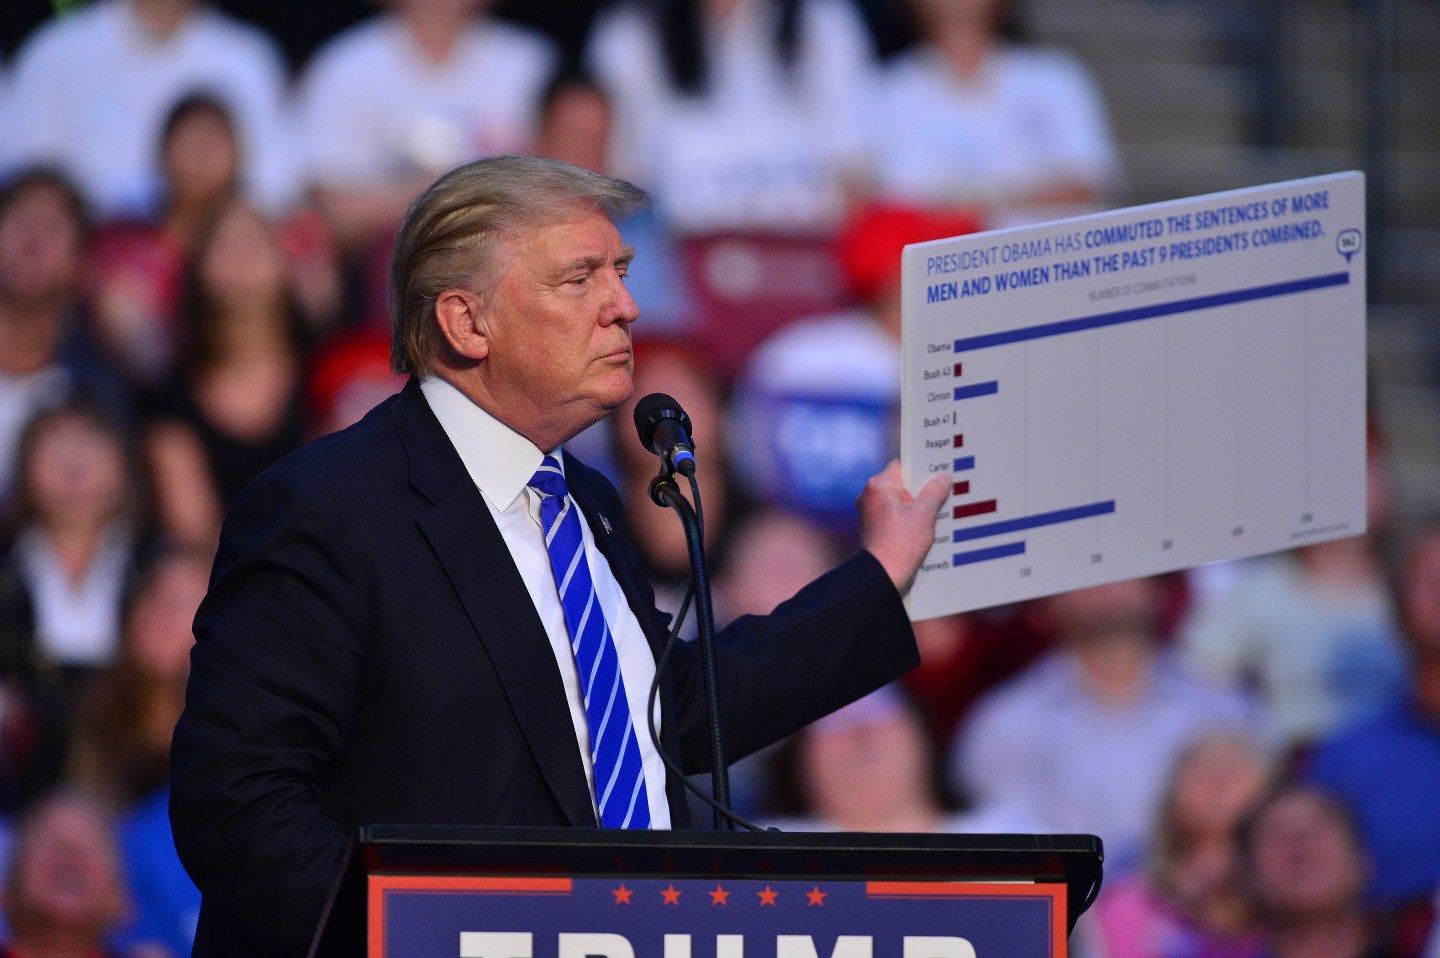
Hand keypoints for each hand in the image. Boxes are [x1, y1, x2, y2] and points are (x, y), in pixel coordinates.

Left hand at [857, 459, 950, 596]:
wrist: (882, 575)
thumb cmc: (900, 545)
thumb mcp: (924, 514)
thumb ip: (934, 492)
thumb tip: (943, 478)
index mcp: (878, 486)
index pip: (902, 466)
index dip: (921, 468)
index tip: (937, 470)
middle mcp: (870, 496)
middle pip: (901, 485)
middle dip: (921, 490)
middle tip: (941, 492)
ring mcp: (870, 513)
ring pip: (899, 502)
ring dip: (917, 507)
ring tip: (936, 513)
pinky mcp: (874, 528)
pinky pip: (895, 516)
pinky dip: (908, 519)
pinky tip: (924, 528)